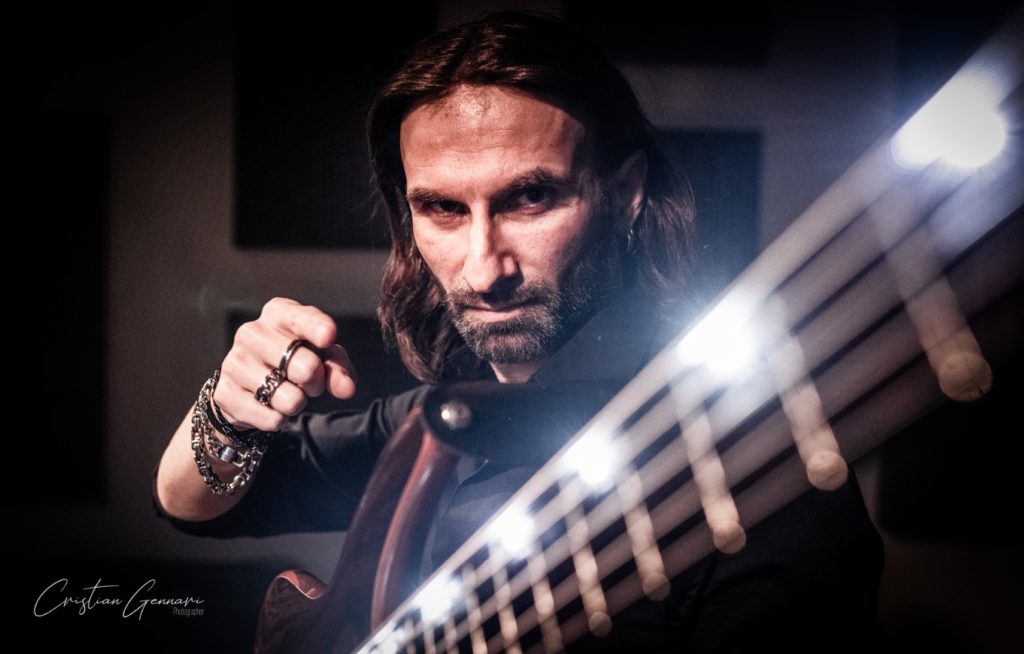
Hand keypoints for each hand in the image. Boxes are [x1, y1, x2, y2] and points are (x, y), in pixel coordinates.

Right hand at [213, 297, 357, 431]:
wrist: (248, 387)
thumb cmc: (295, 361)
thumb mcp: (322, 356)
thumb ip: (338, 367)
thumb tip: (346, 387)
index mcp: (278, 314)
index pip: (301, 319)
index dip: (317, 329)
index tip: (328, 337)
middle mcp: (252, 332)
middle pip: (305, 366)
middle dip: (317, 383)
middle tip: (311, 383)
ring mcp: (234, 361)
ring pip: (289, 398)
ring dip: (298, 403)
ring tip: (288, 393)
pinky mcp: (225, 392)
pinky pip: (272, 418)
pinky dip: (280, 419)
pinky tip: (270, 407)